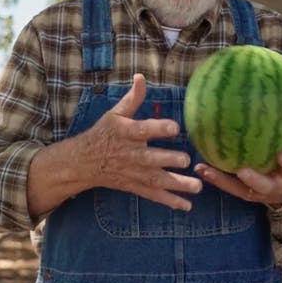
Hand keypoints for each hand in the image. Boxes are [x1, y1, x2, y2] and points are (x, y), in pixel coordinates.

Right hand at [27, 74, 202, 217]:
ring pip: (156, 180)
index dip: (158, 128)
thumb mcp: (115, 114)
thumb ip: (132, 98)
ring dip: (177, 185)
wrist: (84, 162)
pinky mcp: (135, 186)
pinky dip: (170, 201)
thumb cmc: (104, 134)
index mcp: (127, 133)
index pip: (143, 130)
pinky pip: (154, 195)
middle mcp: (131, 154)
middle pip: (151, 158)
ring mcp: (134, 173)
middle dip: (168, 160)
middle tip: (186, 160)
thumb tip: (141, 76)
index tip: (175, 127)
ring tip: (197, 187)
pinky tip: (187, 205)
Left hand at [194, 103, 281, 208]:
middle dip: (254, 179)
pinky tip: (199, 167)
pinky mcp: (242, 193)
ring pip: (238, 189)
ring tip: (205, 168)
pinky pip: (227, 186)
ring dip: (222, 180)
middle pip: (264, 185)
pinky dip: (214, 177)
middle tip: (242, 170)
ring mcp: (256, 192)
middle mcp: (274, 186)